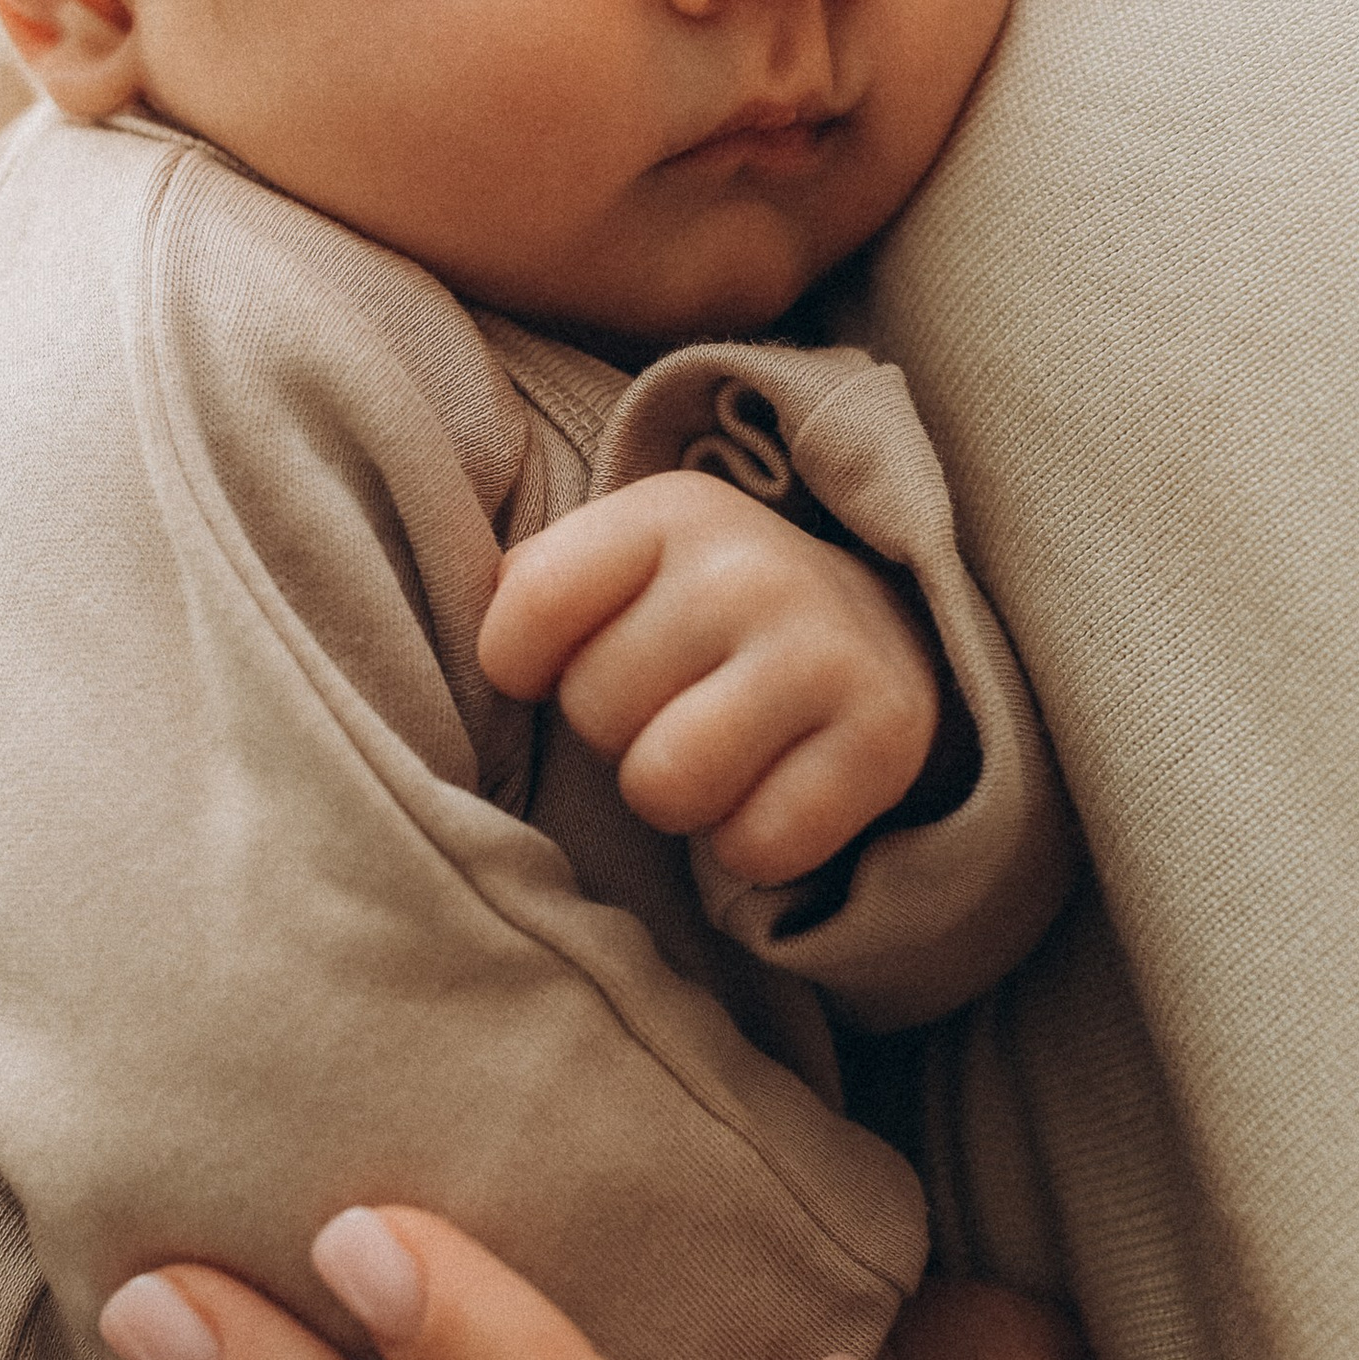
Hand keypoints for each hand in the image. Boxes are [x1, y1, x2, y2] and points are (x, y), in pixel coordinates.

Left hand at [479, 472, 940, 883]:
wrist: (880, 632)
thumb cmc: (707, 613)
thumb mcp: (624, 563)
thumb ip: (536, 588)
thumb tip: (474, 636)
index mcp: (670, 514)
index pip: (530, 609)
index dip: (522, 665)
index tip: (570, 660)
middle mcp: (750, 569)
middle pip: (595, 710)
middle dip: (617, 731)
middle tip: (673, 708)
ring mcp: (824, 650)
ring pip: (666, 785)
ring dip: (677, 798)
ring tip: (713, 756)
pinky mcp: (884, 737)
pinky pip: (756, 845)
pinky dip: (750, 844)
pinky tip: (773, 790)